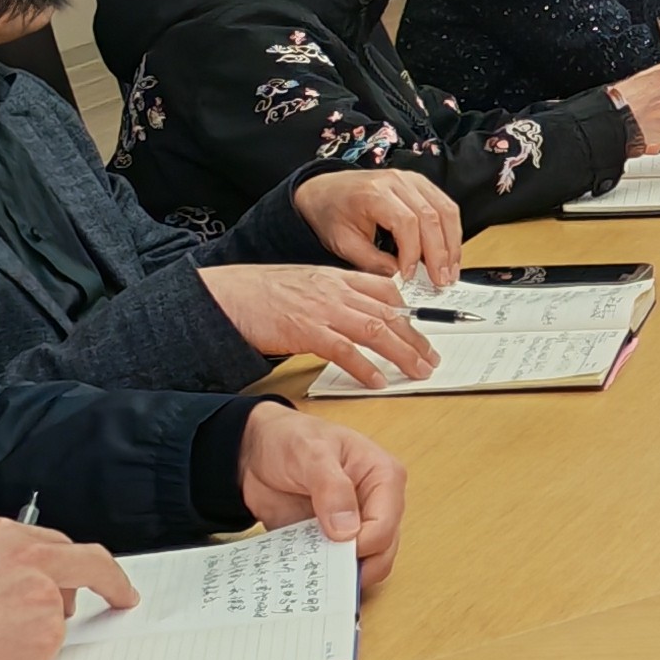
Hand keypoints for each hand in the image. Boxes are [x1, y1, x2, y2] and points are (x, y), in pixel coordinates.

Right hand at [0, 518, 137, 659]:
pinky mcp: (45, 635)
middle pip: (87, 566)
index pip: (61, 544)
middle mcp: (28, 558)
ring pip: (59, 617)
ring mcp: (42, 597)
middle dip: (98, 586)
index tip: (105, 577)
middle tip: (105, 602)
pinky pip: (47, 652)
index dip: (83, 565)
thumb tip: (14, 585)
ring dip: (37, 633)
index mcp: (0, 536)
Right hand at [201, 264, 440, 385]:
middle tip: (431, 358)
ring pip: (376, 330)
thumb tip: (358, 311)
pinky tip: (378, 381)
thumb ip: (334, 295)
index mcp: (337, 279)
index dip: (409, 311)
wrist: (228, 295)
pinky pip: (344, 351)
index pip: (386, 290)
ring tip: (418, 371)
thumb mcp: (307, 284)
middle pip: (389, 313)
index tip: (423, 329)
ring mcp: (323, 311)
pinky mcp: (306, 331)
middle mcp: (336, 292)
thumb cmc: (262, 293)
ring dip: (402, 353)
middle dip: (416, 338)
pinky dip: (364, 367)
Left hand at [236, 404, 407, 585]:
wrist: (255, 452)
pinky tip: (299, 572)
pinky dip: (318, 575)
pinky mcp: (330, 542)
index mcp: (383, 477)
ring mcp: (354, 526)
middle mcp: (375, 505)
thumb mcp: (311, 454)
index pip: (386, 524)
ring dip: (336, 575)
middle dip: (354, 567)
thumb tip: (348, 530)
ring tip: (308, 573)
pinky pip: (332, 569)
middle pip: (382, 552)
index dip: (362, 543)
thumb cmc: (291, 439)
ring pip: (363, 566)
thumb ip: (331, 488)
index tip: (331, 545)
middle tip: (322, 573)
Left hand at [288, 168, 459, 284]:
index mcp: (374, 193)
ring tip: (450, 270)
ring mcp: (413, 180)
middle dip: (440, 253)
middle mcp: (397, 181)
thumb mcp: (344, 244)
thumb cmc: (332, 214)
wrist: (324, 190)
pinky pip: (446, 206)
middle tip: (441, 280)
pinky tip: (449, 252)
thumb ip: (373, 262)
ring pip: (446, 211)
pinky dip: (451, 231)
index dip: (413, 252)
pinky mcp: (422, 184)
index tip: (410, 275)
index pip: (406, 222)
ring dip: (452, 244)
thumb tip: (402, 277)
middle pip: (431, 216)